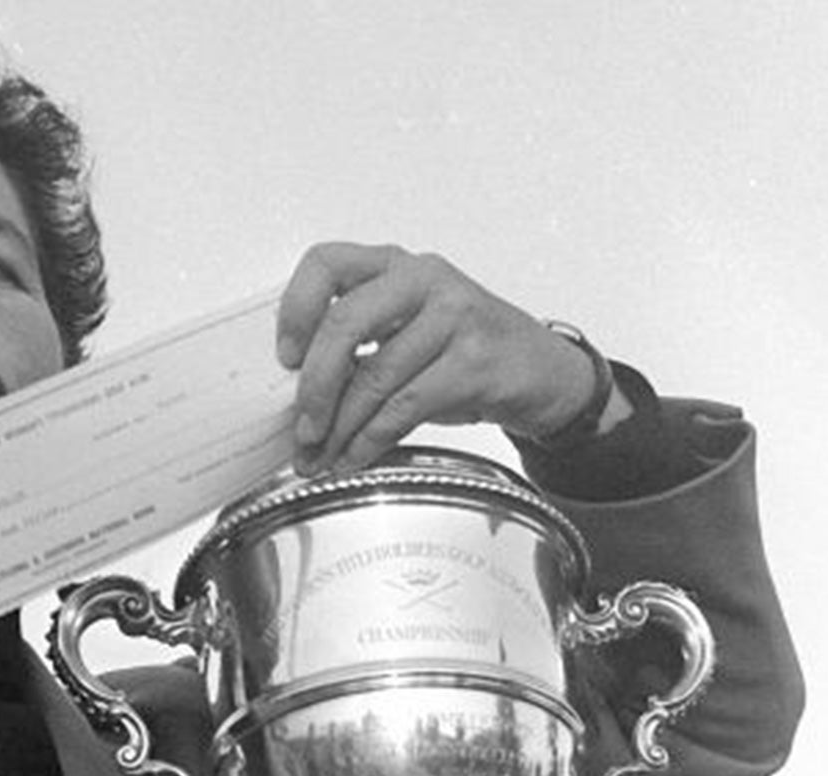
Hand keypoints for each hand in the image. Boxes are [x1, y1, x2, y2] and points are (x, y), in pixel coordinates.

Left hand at [275, 242, 599, 474]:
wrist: (542, 372)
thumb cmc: (466, 351)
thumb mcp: (409, 333)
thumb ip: (359, 349)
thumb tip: (299, 402)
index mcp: (395, 266)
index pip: (326, 264)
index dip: (296, 310)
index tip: (286, 358)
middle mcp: (423, 280)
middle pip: (344, 324)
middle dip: (315, 387)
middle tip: (303, 427)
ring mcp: (453, 316)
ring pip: (375, 377)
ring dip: (340, 428)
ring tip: (323, 456)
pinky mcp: (473, 361)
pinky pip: (404, 407)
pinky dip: (372, 441)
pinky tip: (356, 458)